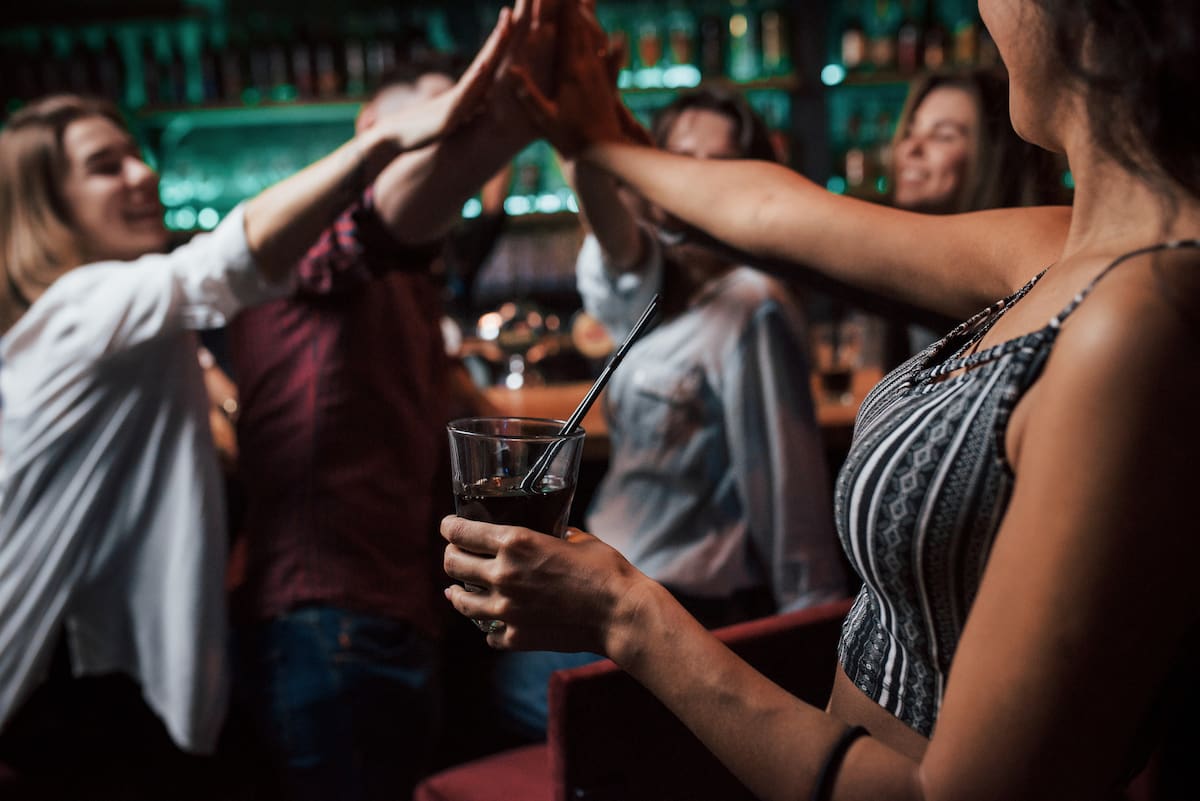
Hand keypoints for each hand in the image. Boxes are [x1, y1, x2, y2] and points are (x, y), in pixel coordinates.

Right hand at [375, 7, 515, 152]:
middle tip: (511, 12)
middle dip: (499, 38)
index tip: (512, 22)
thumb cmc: (420, 129)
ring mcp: (455, 102)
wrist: (392, 138)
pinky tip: (483, 66)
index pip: (488, 65)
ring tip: (503, 29)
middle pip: (486, 61)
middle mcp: (462, 93)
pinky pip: (463, 97)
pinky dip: (474, 81)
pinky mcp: (448, 117)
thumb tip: (483, 105)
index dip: (501, 45)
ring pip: (478, 74)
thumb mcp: (452, 119)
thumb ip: (466, 109)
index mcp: (466, 94)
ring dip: (491, 52)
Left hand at [441, 515, 646, 652]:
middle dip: (451, 555)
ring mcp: (505, 610)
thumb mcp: (577, 538)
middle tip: (456, 554)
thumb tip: (547, 532)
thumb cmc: (605, 570)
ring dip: (459, 591)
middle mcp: (502, 575)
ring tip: (461, 589)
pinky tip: (493, 619)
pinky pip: (486, 631)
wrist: (620, 614)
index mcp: (515, 543)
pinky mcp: (514, 637)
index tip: (448, 525)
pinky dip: (488, 624)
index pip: (461, 532)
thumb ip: (552, 533)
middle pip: (452, 564)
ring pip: (460, 600)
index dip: (450, 526)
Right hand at [508, 1, 626, 156]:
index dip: (564, 5)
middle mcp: (589, 67)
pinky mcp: (608, 88)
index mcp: (572, 70)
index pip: (567, 29)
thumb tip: (509, 69)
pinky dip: (610, 47)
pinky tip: (616, 42)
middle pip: (583, 27)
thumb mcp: (544, 118)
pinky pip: (609, 62)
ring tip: (588, 3)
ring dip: (591, 20)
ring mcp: (600, 76)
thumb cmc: (571, 139)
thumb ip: (527, 93)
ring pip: (596, 41)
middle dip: (576, 5)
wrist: (604, 155)